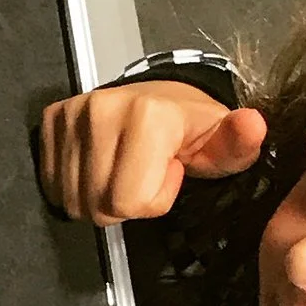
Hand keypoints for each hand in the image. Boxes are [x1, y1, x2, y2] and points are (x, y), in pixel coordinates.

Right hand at [36, 80, 268, 224]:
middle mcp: (101, 109)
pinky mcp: (52, 119)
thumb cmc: (193, 130)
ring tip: (123, 170)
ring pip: (72, 199)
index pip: (128, 202)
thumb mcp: (222, 143)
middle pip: (97, 205)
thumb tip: (252, 125)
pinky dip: (76, 186)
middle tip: (144, 173)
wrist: (161, 99)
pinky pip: (52, 183)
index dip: (154, 200)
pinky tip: (99, 167)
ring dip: (99, 197)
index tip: (169, 172)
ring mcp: (72, 114)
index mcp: (146, 116)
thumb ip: (238, 142)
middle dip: (125, 203)